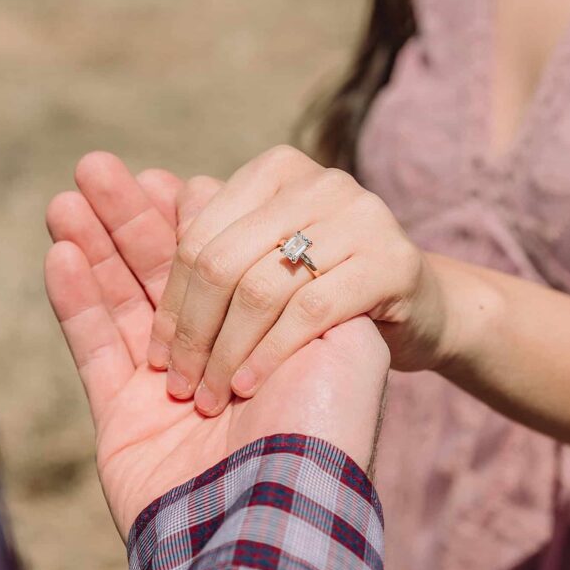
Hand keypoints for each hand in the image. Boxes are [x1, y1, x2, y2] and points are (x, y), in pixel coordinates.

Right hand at [45, 152, 388, 539]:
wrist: (279, 522)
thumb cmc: (322, 430)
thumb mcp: (344, 340)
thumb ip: (308, 281)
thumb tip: (278, 233)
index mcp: (267, 336)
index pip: (227, 260)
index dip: (199, 219)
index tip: (176, 181)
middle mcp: (216, 355)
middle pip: (166, 272)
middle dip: (133, 218)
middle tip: (100, 167)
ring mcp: (165, 386)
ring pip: (122, 299)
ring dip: (96, 244)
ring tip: (71, 194)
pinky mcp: (120, 415)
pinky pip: (94, 345)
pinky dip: (76, 298)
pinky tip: (63, 250)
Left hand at [141, 144, 446, 416]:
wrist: (415, 314)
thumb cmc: (323, 292)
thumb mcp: (264, 259)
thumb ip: (216, 235)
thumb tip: (153, 189)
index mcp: (276, 172)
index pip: (198, 237)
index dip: (170, 302)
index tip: (155, 357)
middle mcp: (320, 182)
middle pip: (223, 261)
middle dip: (192, 332)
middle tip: (178, 385)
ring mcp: (363, 216)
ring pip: (261, 288)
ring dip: (226, 352)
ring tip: (210, 397)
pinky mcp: (393, 262)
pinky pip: (309, 310)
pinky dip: (270, 353)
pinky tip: (248, 385)